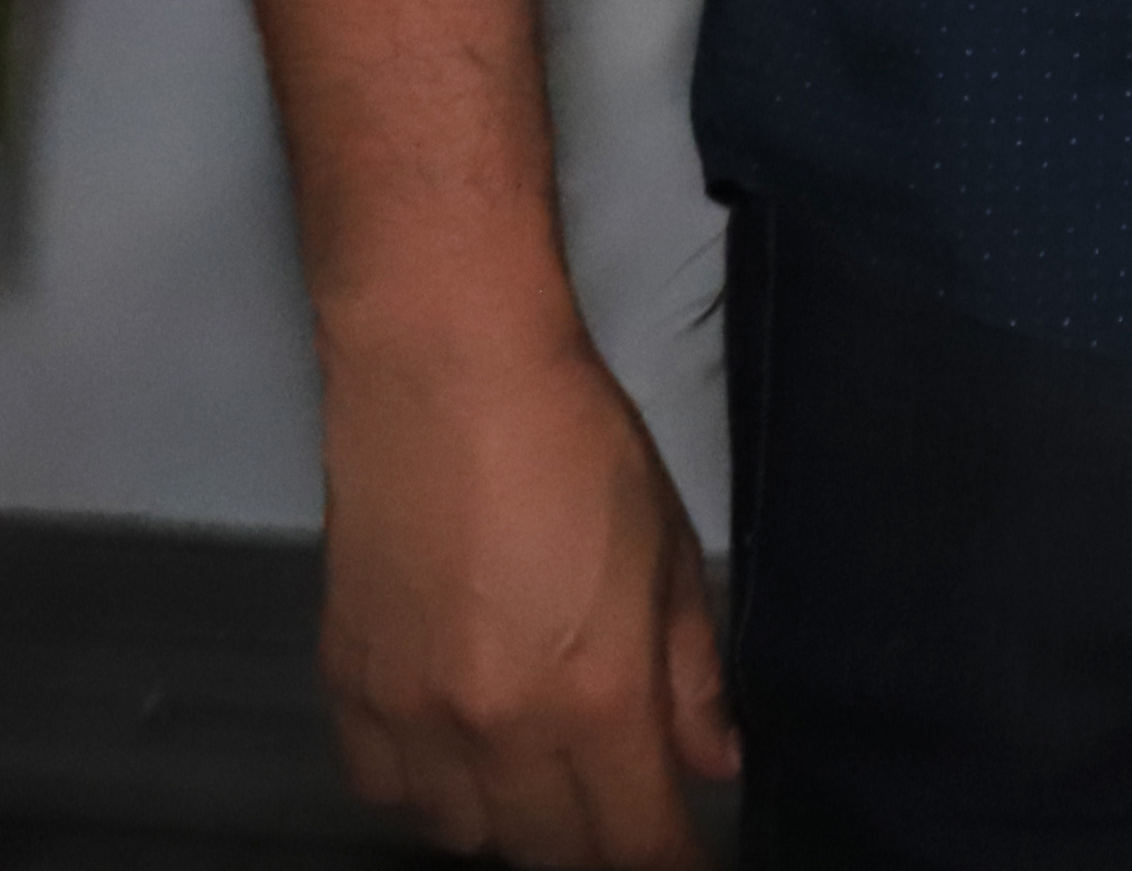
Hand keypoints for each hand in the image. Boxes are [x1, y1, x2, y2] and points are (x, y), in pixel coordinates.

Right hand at [314, 314, 731, 867]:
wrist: (446, 379)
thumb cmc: (577, 448)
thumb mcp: (670, 556)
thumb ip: (692, 678)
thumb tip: (715, 766)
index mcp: (593, 696)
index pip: (633, 842)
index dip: (671, 864)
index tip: (691, 864)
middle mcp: (494, 729)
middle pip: (548, 851)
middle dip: (598, 844)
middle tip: (626, 806)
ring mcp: (408, 717)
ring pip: (462, 832)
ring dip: (514, 820)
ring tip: (547, 767)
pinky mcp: (345, 690)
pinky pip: (386, 792)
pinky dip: (429, 791)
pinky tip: (463, 747)